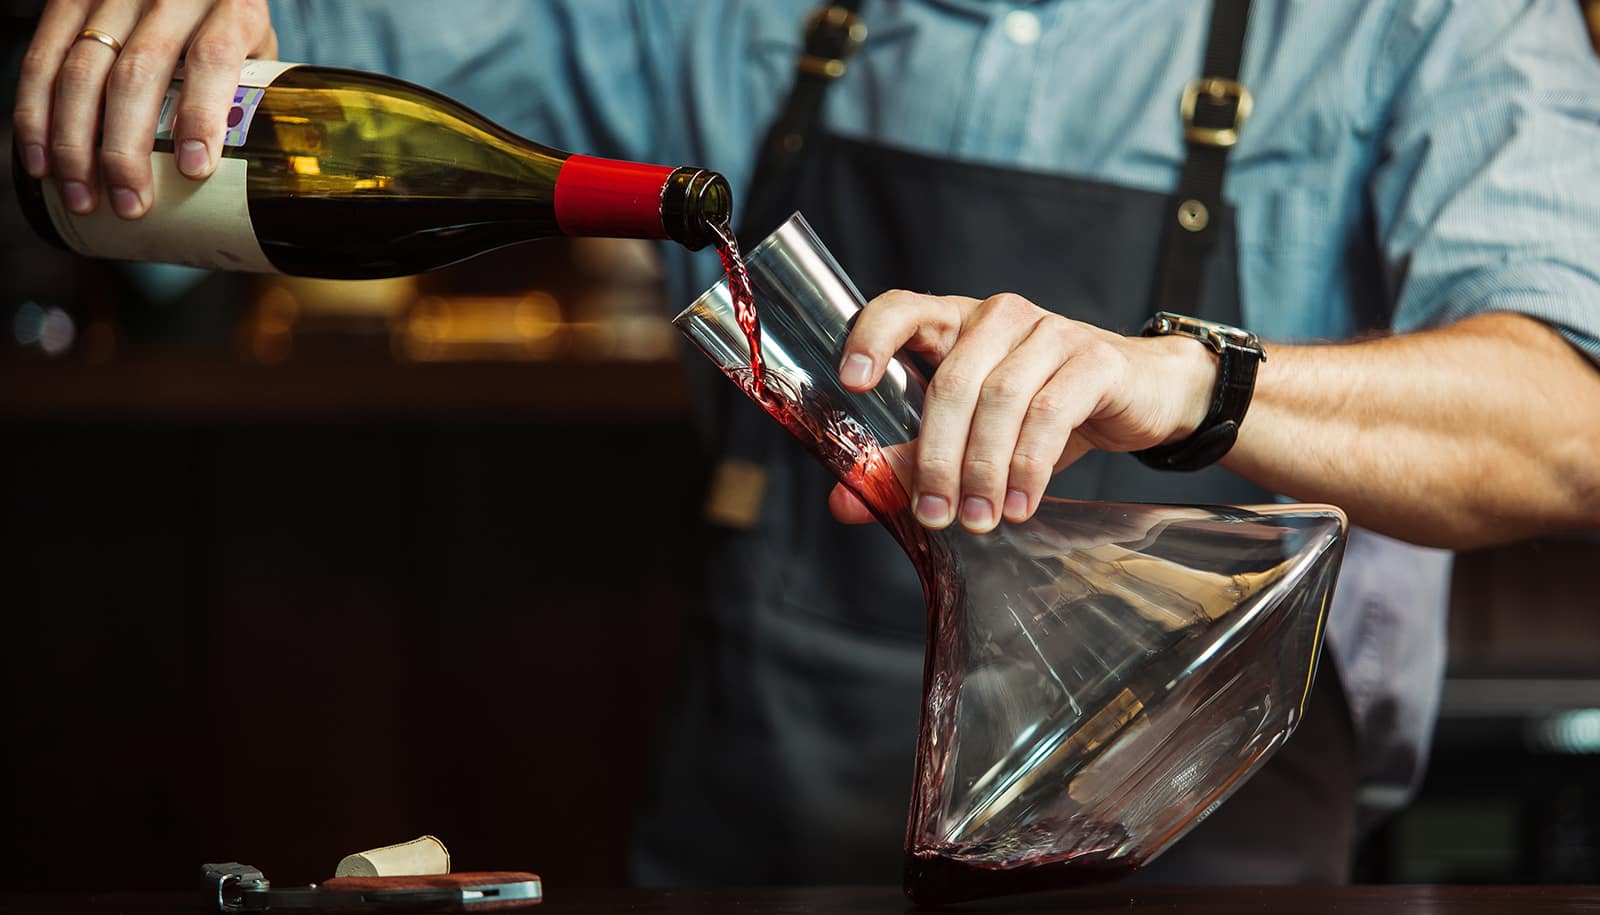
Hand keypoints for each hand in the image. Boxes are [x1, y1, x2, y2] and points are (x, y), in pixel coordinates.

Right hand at [14, 0, 276, 218]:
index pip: (212, 58)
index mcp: (231, 7)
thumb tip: (249, 176)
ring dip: (74, 143)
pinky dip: (35, 114)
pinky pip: (42, 57)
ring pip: (82, 71)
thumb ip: (252, 95)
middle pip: (138, 74)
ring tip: (82, 196)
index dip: (200, 115)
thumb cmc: (227, 21)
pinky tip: (42, 161)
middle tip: (129, 204)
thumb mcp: (257, 48)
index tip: (194, 169)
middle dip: (126, 149)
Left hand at [830, 291, 1217, 531]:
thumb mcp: (974, 434)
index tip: (851, 382)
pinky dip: (1030, 466)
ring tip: (978, 520)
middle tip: (934, 515)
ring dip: (984, 469)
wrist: (1143, 395)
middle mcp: (998, 317)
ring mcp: (1049, 332)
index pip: (902, 308)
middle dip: (938, 457)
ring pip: (1000, 400)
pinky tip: (1021, 504)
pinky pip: (1052, 412)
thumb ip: (909, 461)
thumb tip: (845, 501)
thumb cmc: (1047, 410)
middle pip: (952, 382)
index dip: (872, 337)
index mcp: (956, 323)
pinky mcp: (1094, 358)